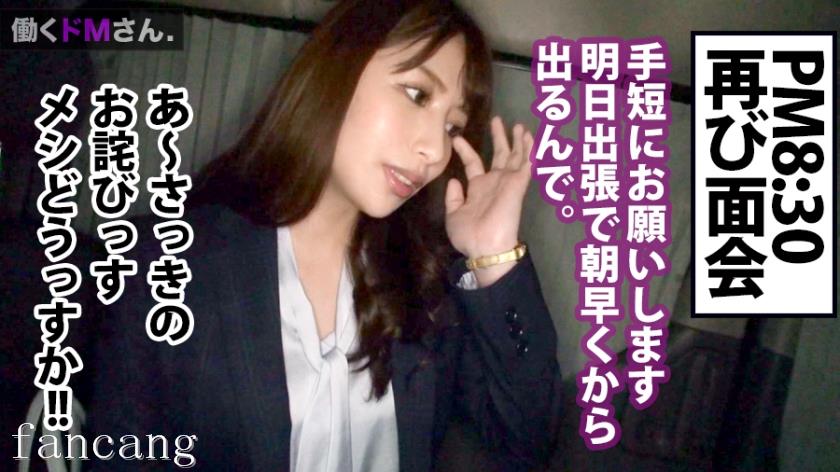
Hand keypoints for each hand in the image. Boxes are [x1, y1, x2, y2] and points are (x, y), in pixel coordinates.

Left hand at [445, 116, 533, 286]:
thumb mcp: (453, 215)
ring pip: (515, 156)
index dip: (466, 150)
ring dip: (517, 140)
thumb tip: (454, 181)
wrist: (485, 247)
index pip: (473, 164)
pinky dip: (529, 150)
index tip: (457, 138)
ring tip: (519, 124)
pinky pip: (526, 163)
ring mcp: (507, 182)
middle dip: (499, 137)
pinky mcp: (518, 184)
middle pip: (498, 155)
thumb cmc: (468, 235)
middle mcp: (494, 183)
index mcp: (478, 189)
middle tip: (497, 120)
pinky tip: (530, 136)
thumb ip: (454, 198)